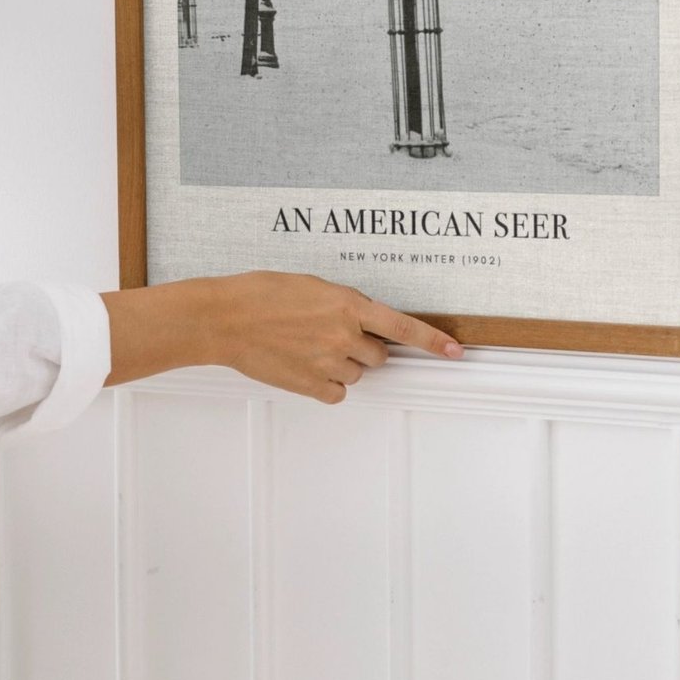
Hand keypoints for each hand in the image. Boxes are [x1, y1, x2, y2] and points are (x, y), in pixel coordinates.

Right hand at [211, 270, 465, 404]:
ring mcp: (327, 362)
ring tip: (307, 347)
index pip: (403, 327)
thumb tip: (361, 320)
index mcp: (347, 304)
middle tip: (332, 336)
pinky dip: (325, 384)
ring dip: (341, 364)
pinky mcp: (310, 385)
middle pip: (379, 355)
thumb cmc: (261, 294)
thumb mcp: (311, 286)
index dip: (432, 341)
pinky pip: (337, 393)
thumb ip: (343, 304)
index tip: (455, 350)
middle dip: (364, 347)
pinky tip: (304, 366)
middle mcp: (343, 335)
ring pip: (356, 374)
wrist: (225, 318)